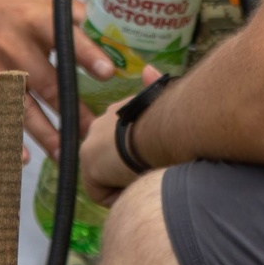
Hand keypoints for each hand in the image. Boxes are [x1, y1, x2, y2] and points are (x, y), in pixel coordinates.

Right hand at [0, 0, 110, 158]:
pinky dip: (7, 140)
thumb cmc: (11, 2)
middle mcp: (11, 45)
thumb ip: (76, 16)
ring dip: (46, 134)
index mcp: (33, 19)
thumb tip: (117, 36)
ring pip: (22, 108)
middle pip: (46, 83)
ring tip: (68, 155)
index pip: (63, 37)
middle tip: (96, 132)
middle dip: (72, 111)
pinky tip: (24, 159)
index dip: (86, 55)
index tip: (108, 73)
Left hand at [75, 73, 159, 201]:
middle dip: (127, 167)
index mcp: (120, 111)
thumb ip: (154, 88)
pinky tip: (136, 186)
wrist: (164, 128)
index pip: (122, 135)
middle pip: (111, 155)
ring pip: (106, 174)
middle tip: (150, 171)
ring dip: (123, 180)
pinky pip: (101, 193)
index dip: (137, 150)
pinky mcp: (89, 167)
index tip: (154, 158)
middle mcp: (100, 125)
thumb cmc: (174, 115)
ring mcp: (91, 144)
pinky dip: (119, 195)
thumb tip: (149, 69)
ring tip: (145, 180)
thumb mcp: (165, 100)